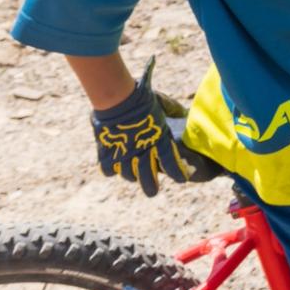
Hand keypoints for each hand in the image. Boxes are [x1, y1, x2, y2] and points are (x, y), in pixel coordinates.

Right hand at [90, 59, 203, 196]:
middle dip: (151, 187)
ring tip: (133, 177)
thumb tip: (183, 112)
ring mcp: (124, 154)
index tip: (182, 179)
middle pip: (148, 178)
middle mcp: (143, 151)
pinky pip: (109, 169)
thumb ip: (172, 110)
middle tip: (153, 193)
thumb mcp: (162, 102)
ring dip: (132, 177)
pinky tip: (113, 168)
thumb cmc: (142, 97)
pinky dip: (111, 169)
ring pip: (128, 175)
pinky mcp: (107, 152)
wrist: (118, 97)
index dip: (178, 173)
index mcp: (159, 140)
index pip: (172, 164)